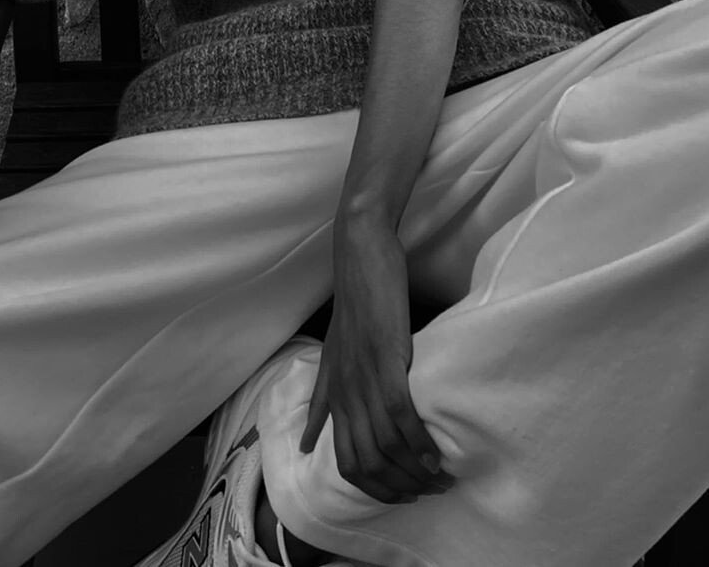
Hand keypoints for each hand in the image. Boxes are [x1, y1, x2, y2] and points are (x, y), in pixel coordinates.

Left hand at [299, 212, 454, 504]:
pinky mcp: (385, 358)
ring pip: (385, 445)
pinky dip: (420, 441)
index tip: (404, 494)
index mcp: (334, 393)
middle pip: (366, 463)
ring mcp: (363, 377)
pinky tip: (437, 453)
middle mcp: (345, 392)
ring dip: (415, 470)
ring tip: (441, 477)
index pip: (346, 462)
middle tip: (429, 491)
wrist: (360, 254)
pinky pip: (401, 413)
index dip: (375, 488)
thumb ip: (322, 399)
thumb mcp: (331, 356)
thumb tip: (308, 443)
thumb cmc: (353, 301)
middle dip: (398, 487)